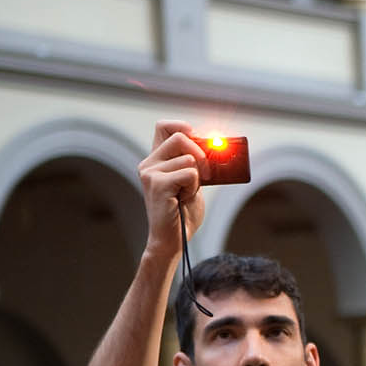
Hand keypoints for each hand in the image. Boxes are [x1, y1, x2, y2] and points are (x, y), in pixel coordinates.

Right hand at [138, 120, 207, 254]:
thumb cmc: (183, 212)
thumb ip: (196, 162)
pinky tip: (183, 198)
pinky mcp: (157, 184)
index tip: (197, 140)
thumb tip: (216, 144)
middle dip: (200, 153)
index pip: (164, 126)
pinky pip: (190, 173)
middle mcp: (148, 163)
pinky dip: (194, 186)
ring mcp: (150, 173)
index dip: (183, 127)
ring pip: (189, 158)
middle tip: (204, 174)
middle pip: (180, 137)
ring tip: (186, 193)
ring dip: (198, 178)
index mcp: (156, 160)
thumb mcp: (194, 181)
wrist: (173, 239)